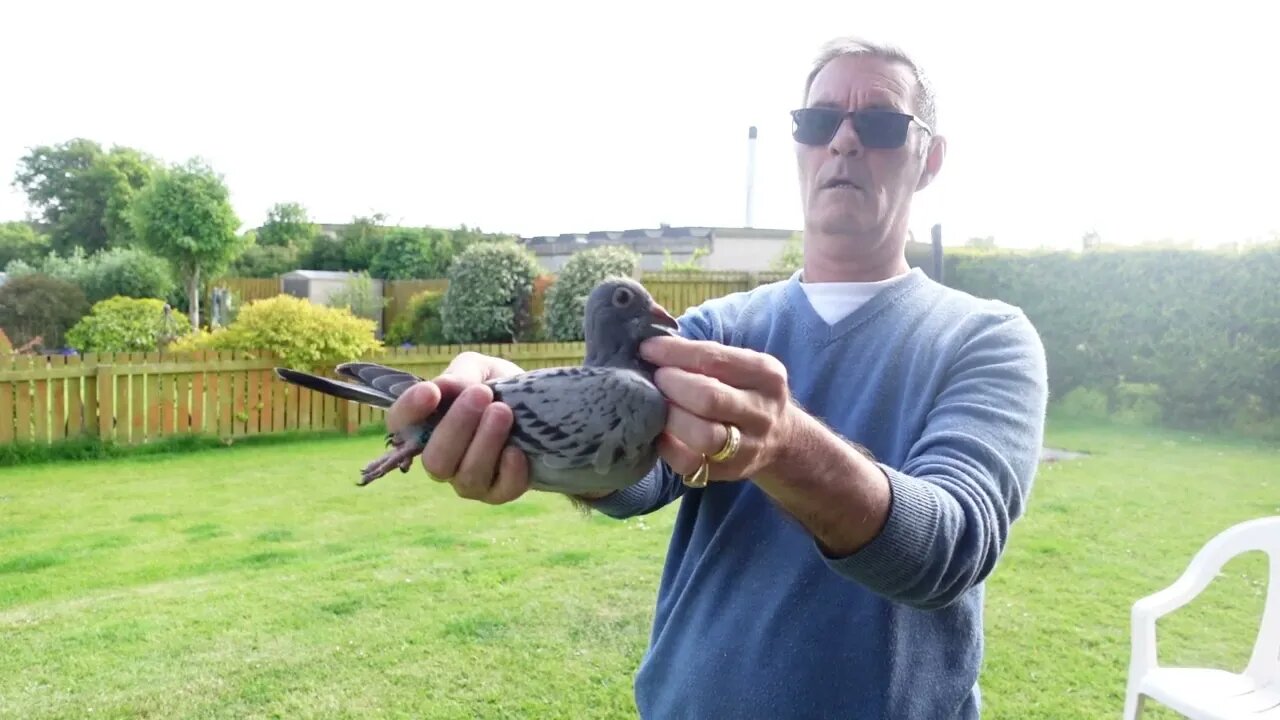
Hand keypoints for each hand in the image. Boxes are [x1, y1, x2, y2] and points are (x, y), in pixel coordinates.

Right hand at [385, 352, 531, 503]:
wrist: (541, 407)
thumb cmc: (499, 388)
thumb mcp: (481, 369)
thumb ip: (461, 374)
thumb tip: (444, 387)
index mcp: (426, 426)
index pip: (400, 424)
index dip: (409, 411)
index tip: (430, 392)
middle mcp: (442, 459)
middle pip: (434, 460)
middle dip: (456, 426)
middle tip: (481, 394)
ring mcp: (469, 480)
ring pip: (467, 476)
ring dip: (485, 443)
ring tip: (503, 411)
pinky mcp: (500, 492)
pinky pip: (499, 491)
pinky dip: (509, 470)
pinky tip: (517, 449)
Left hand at [638, 335, 797, 483]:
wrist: (780, 438)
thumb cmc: (745, 391)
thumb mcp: (740, 366)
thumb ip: (703, 355)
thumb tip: (652, 344)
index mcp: (765, 374)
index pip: (714, 359)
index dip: (674, 353)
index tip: (647, 349)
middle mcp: (761, 411)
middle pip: (709, 398)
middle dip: (672, 385)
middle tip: (654, 379)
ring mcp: (748, 446)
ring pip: (702, 435)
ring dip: (670, 418)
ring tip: (655, 405)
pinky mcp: (729, 471)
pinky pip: (690, 463)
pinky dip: (668, 447)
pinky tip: (660, 432)